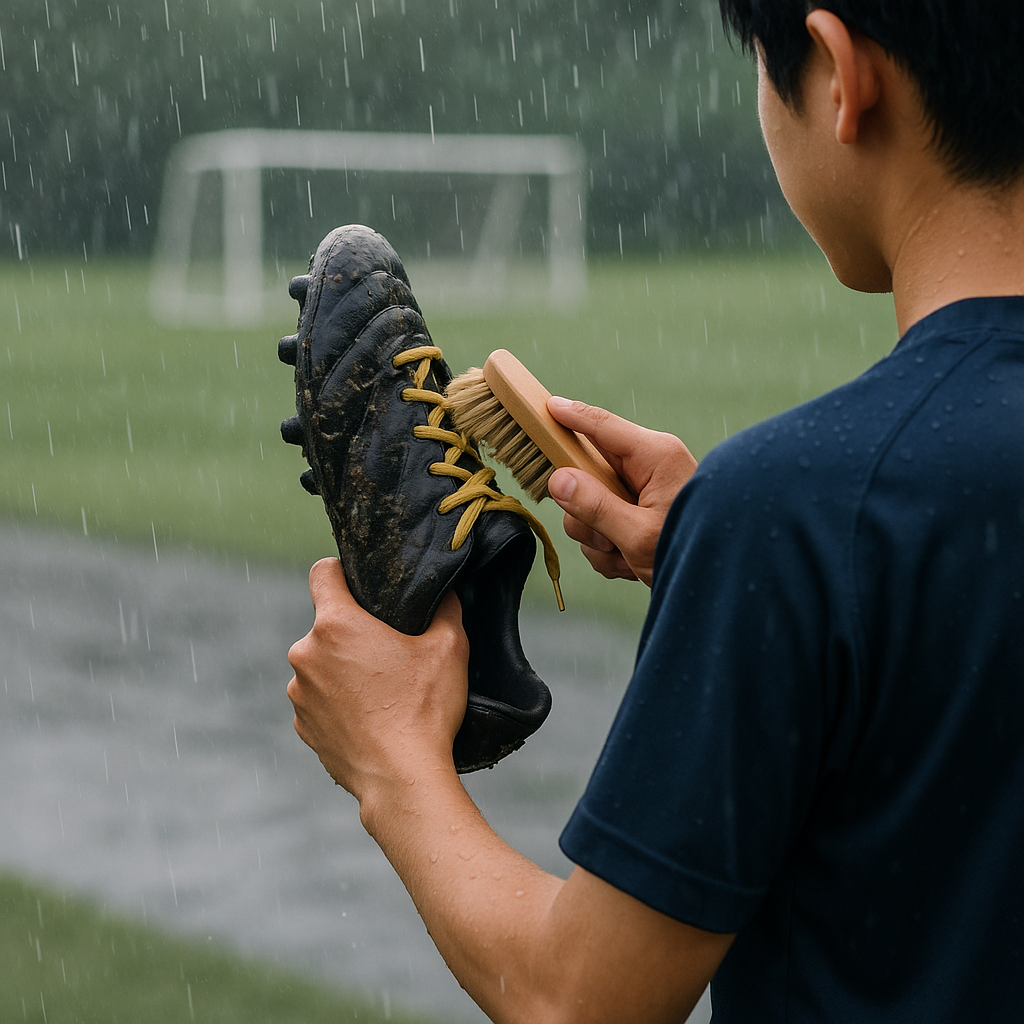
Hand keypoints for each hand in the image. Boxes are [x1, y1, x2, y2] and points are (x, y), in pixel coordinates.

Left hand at [286, 558, 468, 801]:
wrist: (402, 780)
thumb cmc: (424, 710)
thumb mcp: (450, 648)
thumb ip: (445, 608)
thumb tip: (445, 592)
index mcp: (336, 624)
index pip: (321, 572)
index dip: (342, 571)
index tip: (361, 585)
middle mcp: (306, 654)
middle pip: (327, 624)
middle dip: (354, 632)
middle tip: (390, 651)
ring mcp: (299, 694)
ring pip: (321, 665)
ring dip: (344, 670)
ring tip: (382, 691)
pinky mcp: (303, 726)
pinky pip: (319, 700)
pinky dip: (339, 703)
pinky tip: (370, 718)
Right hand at [546, 398, 696, 585]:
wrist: (722, 580)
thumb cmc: (692, 550)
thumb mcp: (639, 535)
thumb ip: (595, 507)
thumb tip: (558, 480)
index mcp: (655, 456)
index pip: (601, 426)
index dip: (569, 416)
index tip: (546, 406)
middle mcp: (648, 467)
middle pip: (586, 474)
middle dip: (587, 514)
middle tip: (604, 539)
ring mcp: (643, 490)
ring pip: (589, 506)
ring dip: (599, 540)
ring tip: (625, 559)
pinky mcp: (640, 512)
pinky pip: (603, 526)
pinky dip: (611, 551)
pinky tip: (631, 566)